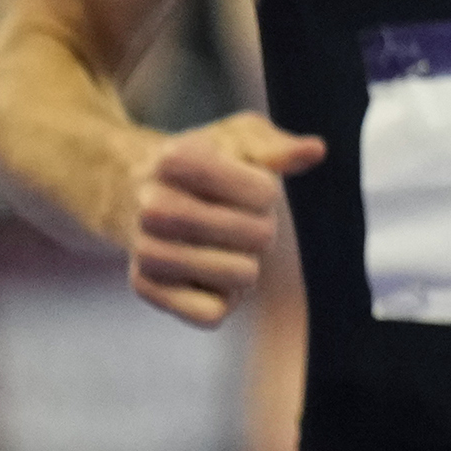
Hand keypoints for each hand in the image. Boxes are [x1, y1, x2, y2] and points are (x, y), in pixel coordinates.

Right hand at [124, 113, 323, 329]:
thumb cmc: (204, 160)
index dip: (267, 192)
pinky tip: (211, 275)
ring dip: (247, 264)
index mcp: (178, 160)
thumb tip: (316, 150)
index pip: (264, 194)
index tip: (247, 184)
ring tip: (227, 246)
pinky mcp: (144, 286)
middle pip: (259, 236)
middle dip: (262, 228)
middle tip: (239, 218)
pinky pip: (212, 313)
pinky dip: (224, 299)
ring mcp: (145, 250)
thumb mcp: (239, 137)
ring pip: (240, 277)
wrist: (135, 189)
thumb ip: (277, 146)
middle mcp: (153, 206)